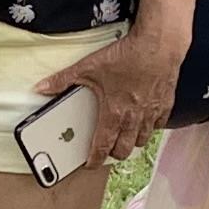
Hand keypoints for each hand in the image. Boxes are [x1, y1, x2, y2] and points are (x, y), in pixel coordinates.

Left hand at [69, 26, 188, 167]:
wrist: (158, 44)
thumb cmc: (126, 55)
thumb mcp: (88, 66)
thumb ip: (63, 80)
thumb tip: (42, 87)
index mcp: (114, 112)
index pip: (102, 145)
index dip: (94, 159)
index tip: (90, 164)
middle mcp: (134, 117)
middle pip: (124, 149)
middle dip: (113, 153)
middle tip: (106, 150)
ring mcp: (152, 112)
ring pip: (142, 140)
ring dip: (132, 142)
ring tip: (124, 138)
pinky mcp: (166, 103)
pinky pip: (159, 125)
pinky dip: (150, 127)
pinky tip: (145, 122)